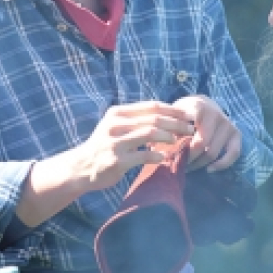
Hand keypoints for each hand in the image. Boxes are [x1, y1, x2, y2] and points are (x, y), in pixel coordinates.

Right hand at [76, 101, 194, 189]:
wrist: (82, 167)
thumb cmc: (105, 145)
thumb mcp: (116, 126)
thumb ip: (136, 119)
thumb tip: (167, 114)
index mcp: (118, 113)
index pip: (151, 106)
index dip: (172, 109)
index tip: (187, 115)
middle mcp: (115, 124)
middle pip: (153, 119)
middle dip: (176, 123)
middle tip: (190, 129)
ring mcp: (115, 142)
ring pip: (149, 133)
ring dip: (168, 136)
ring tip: (177, 141)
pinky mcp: (116, 161)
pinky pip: (143, 156)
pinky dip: (156, 155)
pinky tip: (163, 157)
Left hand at [172, 95, 241, 171]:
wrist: (204, 103)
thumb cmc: (184, 112)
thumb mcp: (173, 114)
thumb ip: (167, 128)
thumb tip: (156, 147)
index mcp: (198, 107)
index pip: (188, 133)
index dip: (178, 148)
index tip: (168, 156)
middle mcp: (215, 114)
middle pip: (201, 146)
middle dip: (187, 158)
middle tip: (177, 164)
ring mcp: (227, 124)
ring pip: (213, 152)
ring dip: (199, 164)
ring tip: (187, 167)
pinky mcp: (236, 133)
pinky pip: (233, 153)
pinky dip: (222, 164)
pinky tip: (209, 170)